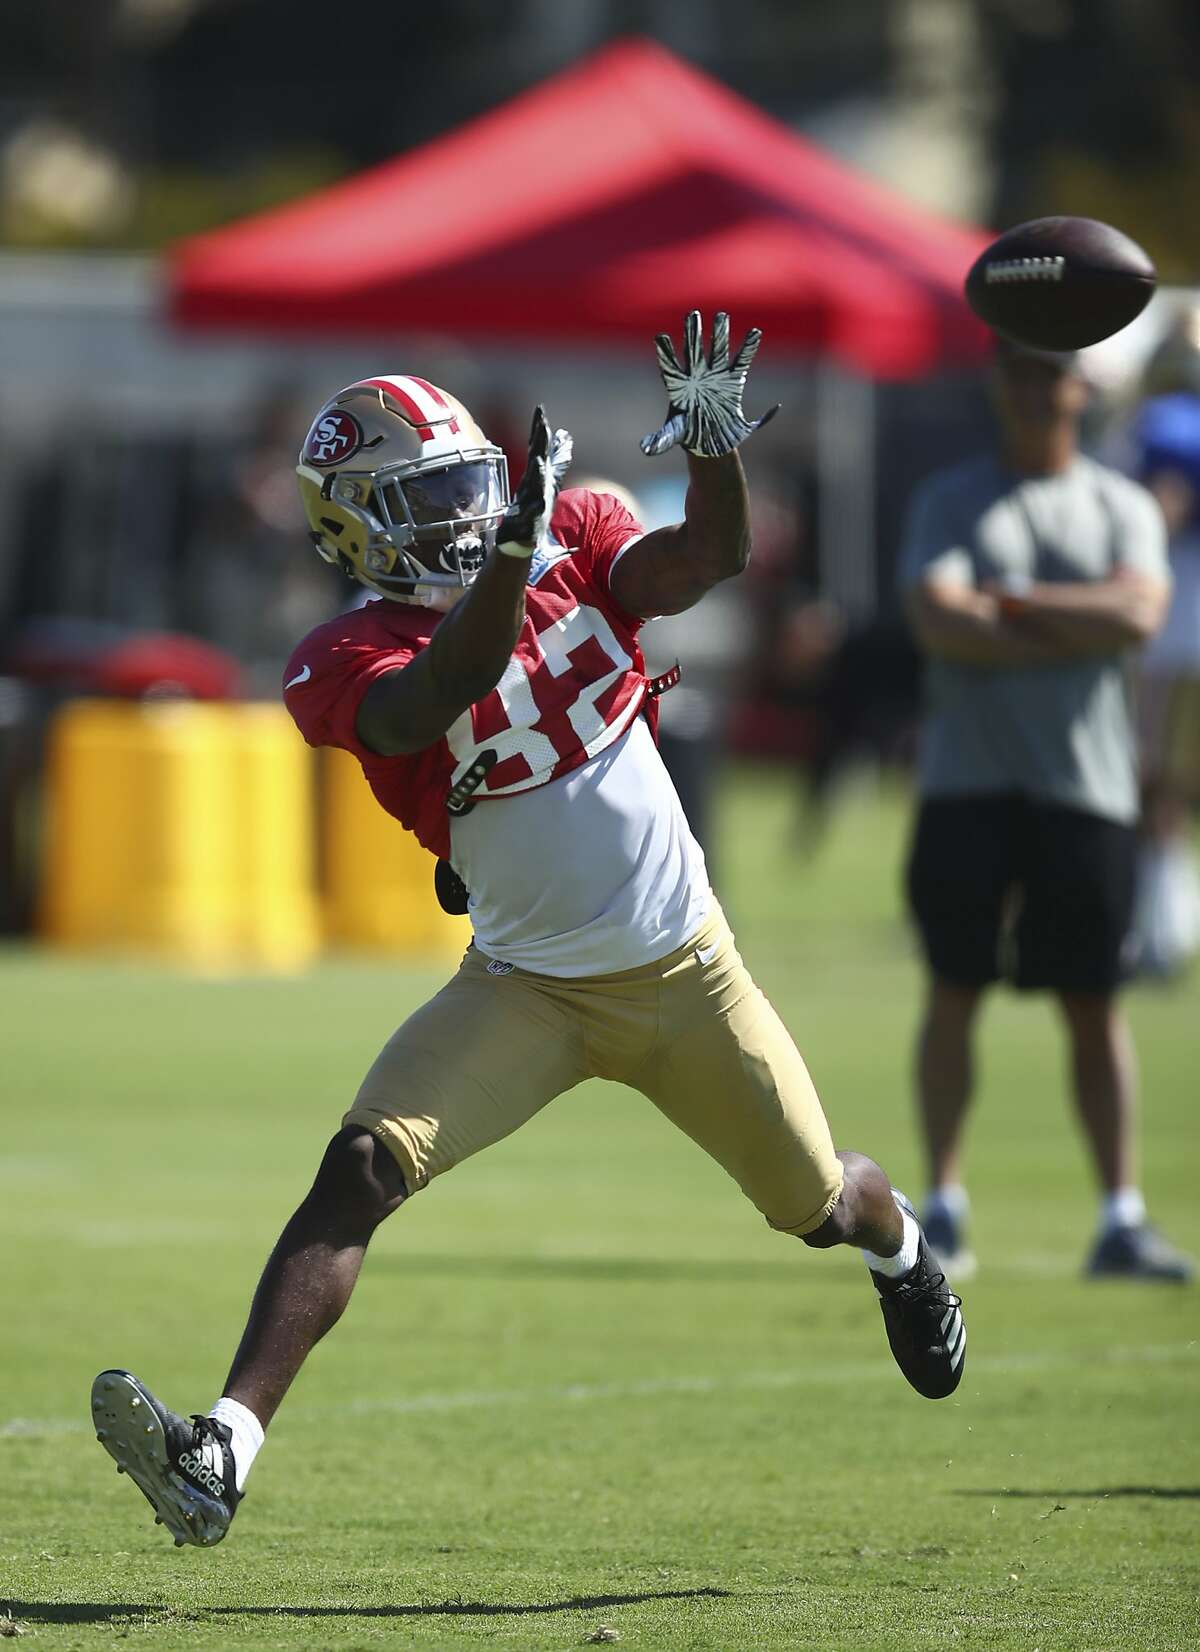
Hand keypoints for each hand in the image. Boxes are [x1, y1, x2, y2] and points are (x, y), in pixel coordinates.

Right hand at [497, 405, 572, 555]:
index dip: (538, 429)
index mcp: (536, 475)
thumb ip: (558, 459)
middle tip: (541, 424)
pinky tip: (540, 502)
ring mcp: (527, 501)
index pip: (537, 448)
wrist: (519, 537)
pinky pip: (531, 514)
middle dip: (537, 443)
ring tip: (539, 461)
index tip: (540, 409)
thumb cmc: (533, 506)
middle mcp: (530, 484)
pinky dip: (534, 507)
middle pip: (535, 460)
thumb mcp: (549, 480)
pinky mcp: (526, 520)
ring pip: (532, 486)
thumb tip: (565, 436)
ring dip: (536, 473)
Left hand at [640, 310, 778, 458]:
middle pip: (693, 351)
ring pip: (716, 350)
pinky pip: (741, 361)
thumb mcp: (673, 436)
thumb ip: (660, 439)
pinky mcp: (732, 380)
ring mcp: (714, 375)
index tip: (660, 337)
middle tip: (692, 315)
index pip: (669, 366)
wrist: (709, 439)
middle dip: (693, 333)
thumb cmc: (687, 433)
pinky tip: (754, 333)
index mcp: (678, 386)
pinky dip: (748, 348)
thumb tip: (645, 449)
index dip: (665, 352)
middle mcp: (696, 375)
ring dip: (719, 333)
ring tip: (721, 315)